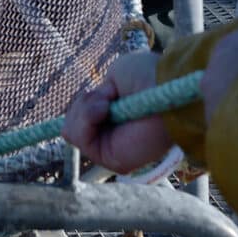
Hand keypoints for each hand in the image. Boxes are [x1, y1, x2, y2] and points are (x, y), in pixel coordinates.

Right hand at [62, 48, 172, 172]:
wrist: (166, 86)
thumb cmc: (148, 76)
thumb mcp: (113, 78)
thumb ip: (94, 98)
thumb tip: (89, 113)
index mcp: (113, 117)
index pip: (81, 118)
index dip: (82, 104)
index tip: (100, 93)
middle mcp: (111, 135)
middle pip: (72, 125)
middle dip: (82, 105)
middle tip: (106, 98)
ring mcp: (111, 149)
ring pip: (71, 132)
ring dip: (83, 111)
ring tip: (106, 104)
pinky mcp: (113, 160)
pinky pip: (80, 139)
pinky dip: (85, 120)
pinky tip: (105, 109)